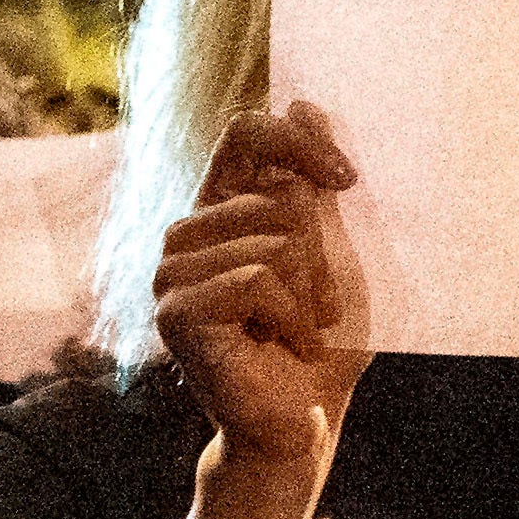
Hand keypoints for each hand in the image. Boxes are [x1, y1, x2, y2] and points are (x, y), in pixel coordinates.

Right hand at [155, 104, 370, 518]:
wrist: (306, 419)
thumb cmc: (321, 341)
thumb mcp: (334, 248)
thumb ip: (312, 180)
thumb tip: (303, 99)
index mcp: (219, 209)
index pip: (245, 133)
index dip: (298, 142)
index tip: (348, 181)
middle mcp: (185, 234)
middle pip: (277, 196)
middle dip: (319, 257)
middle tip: (313, 309)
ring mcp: (171, 274)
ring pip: (271, 239)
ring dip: (307, 293)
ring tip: (296, 331)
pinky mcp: (174, 313)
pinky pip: (255, 278)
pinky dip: (290, 317)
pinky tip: (281, 347)